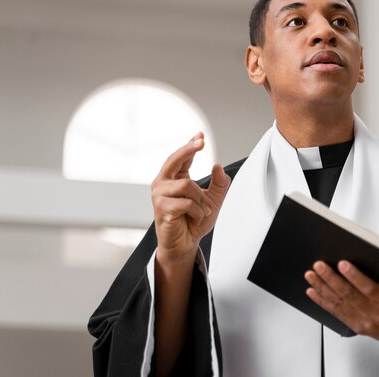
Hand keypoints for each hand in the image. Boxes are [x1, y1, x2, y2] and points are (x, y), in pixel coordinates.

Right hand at [151, 132, 230, 261]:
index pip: (181, 157)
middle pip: (174, 160)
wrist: (185, 244)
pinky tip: (196, 218)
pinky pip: (186, 202)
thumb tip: (218, 166)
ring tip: (203, 211)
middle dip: (188, 149)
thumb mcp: (213, 200)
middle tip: (201, 142)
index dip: (190, 145)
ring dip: (201, 200)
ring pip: (187, 185)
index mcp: (174, 179)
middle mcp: (163, 183)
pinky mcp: (161, 208)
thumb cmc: (194, 222)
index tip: (200, 135)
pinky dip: (198, 211)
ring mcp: (160, 195)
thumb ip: (218, 184)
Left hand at [304, 256, 378, 350]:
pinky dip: (322, 301)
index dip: (354, 276)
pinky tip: (312, 291)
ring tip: (310, 274)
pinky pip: (335, 312)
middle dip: (331, 278)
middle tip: (319, 265)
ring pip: (338, 303)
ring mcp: (362, 320)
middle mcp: (373, 313)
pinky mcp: (355, 325)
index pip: (368, 288)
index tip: (342, 263)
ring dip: (322, 288)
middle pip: (348, 295)